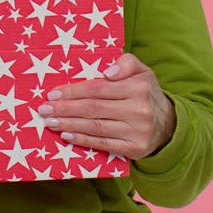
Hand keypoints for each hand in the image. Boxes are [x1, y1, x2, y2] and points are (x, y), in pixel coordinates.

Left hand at [38, 53, 175, 159]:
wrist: (169, 125)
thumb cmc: (146, 94)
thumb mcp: (142, 71)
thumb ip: (126, 63)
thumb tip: (106, 71)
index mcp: (138, 87)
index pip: (98, 88)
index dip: (73, 91)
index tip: (53, 93)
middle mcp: (138, 110)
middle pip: (93, 108)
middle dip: (64, 109)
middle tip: (44, 109)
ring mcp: (137, 131)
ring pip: (95, 127)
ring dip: (68, 125)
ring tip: (50, 122)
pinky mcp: (134, 149)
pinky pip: (103, 144)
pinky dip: (83, 140)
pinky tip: (67, 135)